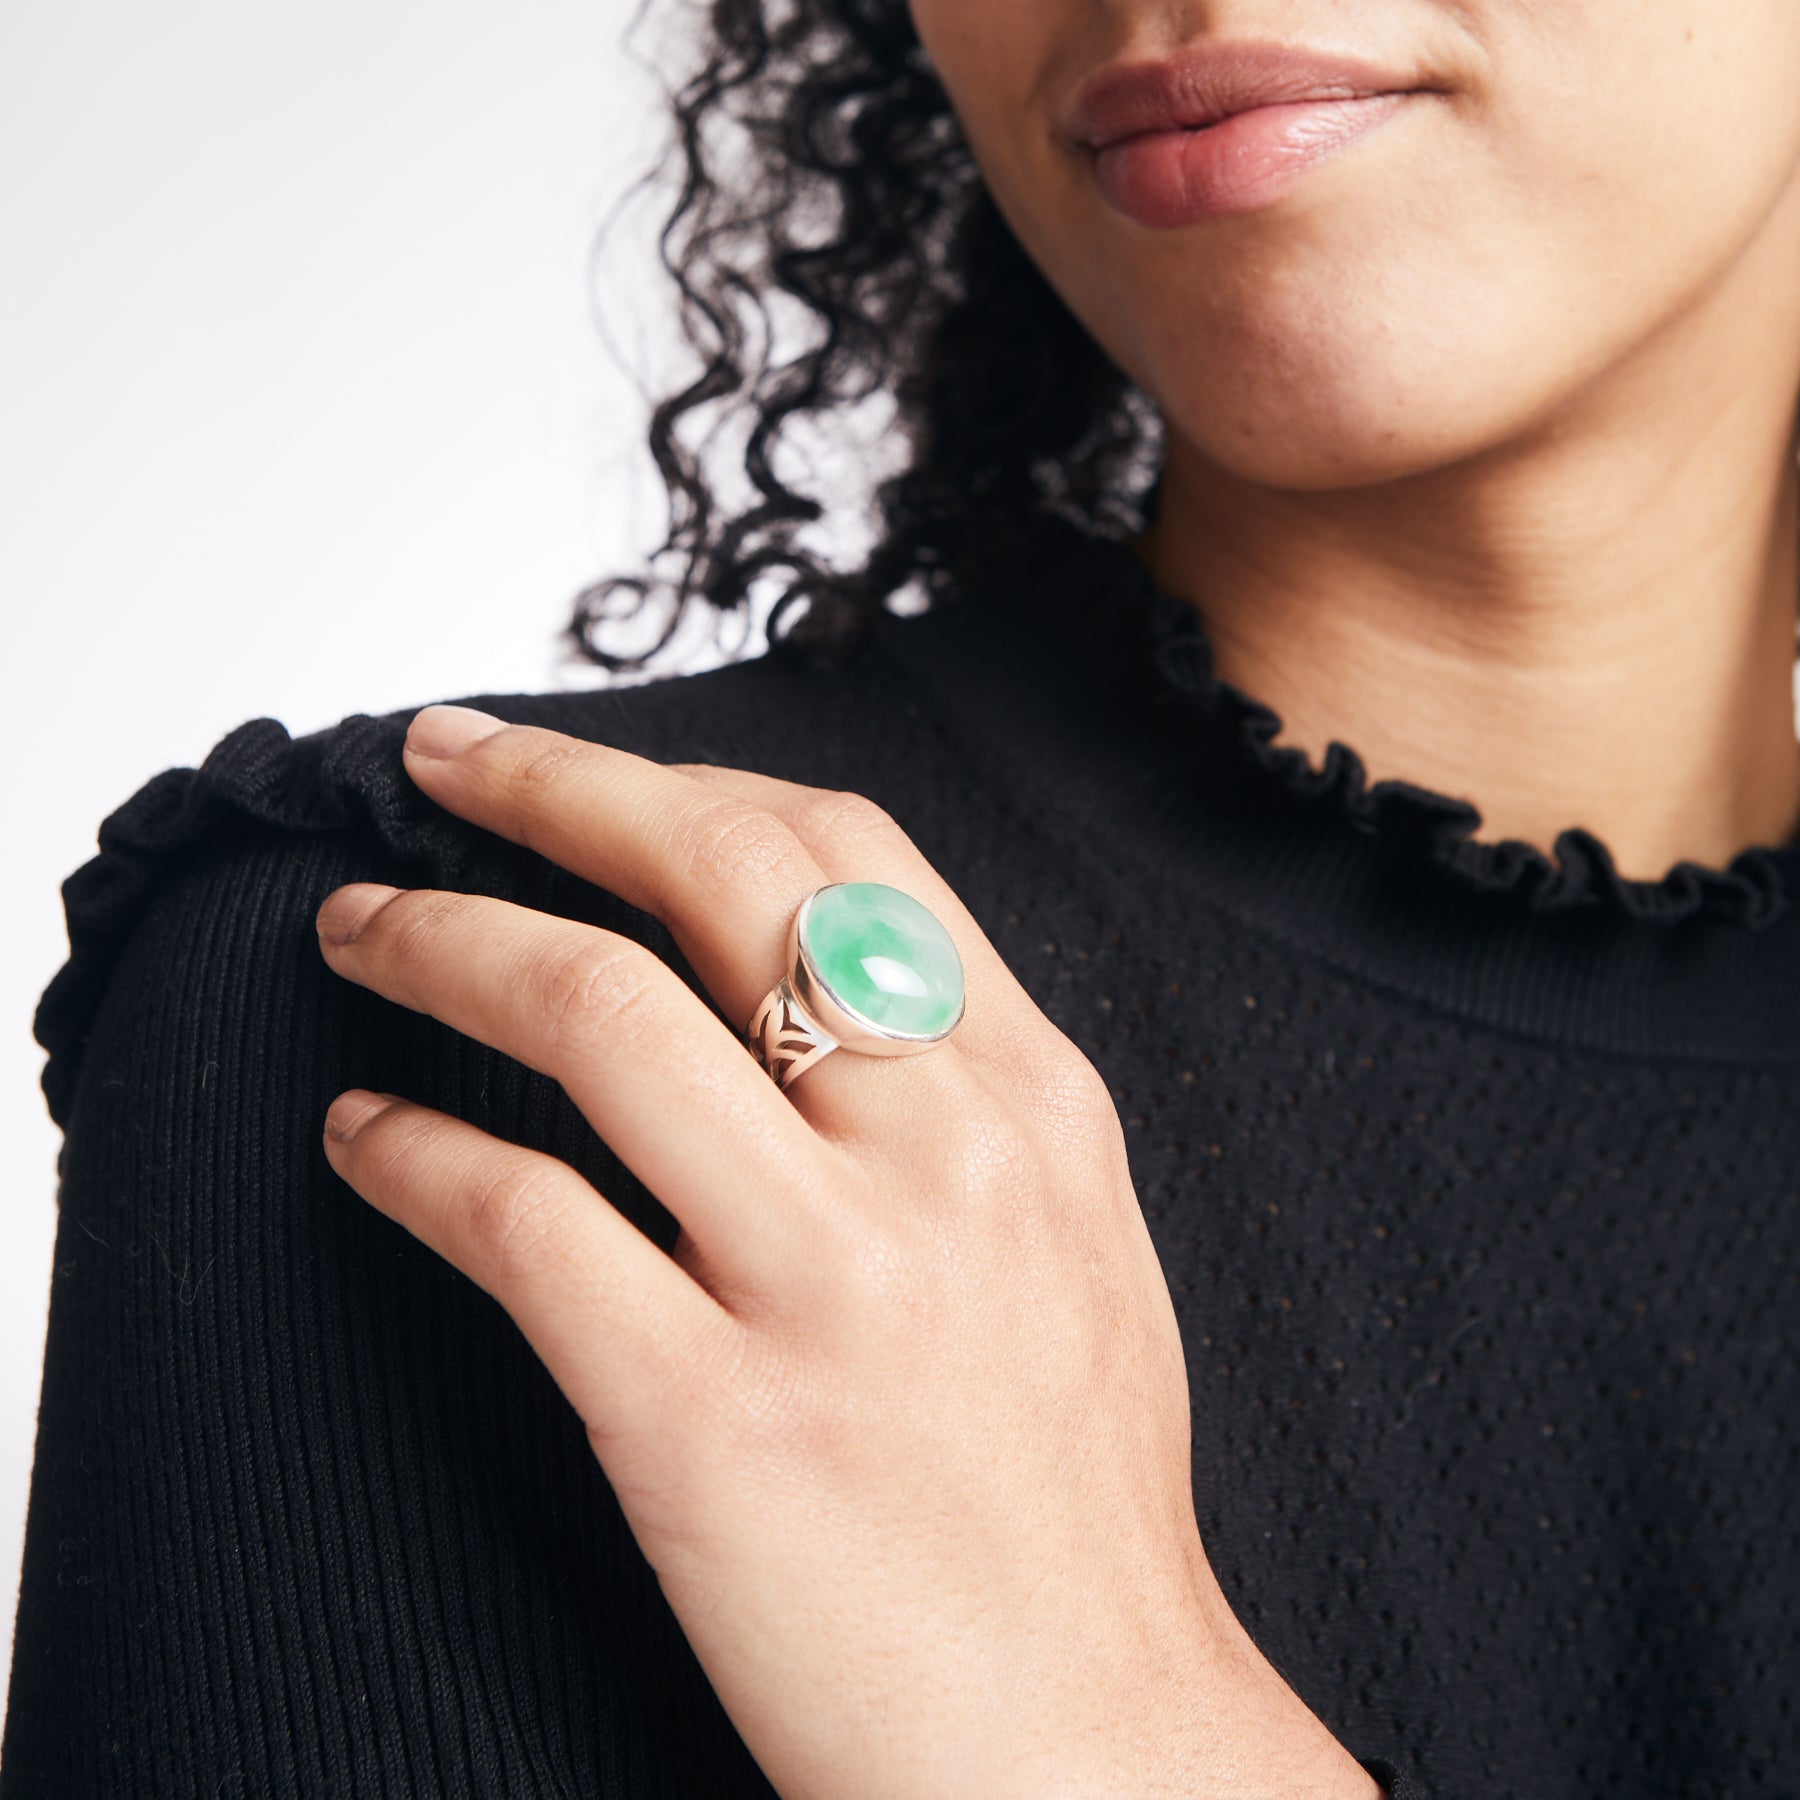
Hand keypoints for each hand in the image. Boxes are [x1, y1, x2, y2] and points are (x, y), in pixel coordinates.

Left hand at [314, 704, 1378, 1799]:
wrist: (1093, 1738)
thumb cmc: (1070, 1497)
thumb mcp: (1069, 1238)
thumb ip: (955, 1092)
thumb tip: (792, 977)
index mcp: (1029, 1099)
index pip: (844, 846)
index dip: (682, 774)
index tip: (574, 770)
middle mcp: (940, 1153)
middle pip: (719, 868)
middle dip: (551, 784)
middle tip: (438, 759)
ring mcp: (830, 1279)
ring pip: (594, 1011)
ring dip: (441, 942)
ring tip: (361, 932)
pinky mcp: (712, 1417)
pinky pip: (520, 1221)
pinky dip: (407, 1154)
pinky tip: (362, 1138)